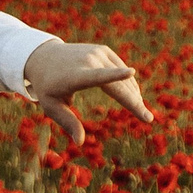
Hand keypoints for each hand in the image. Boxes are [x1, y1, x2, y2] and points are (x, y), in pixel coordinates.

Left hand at [24, 39, 151, 145]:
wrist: (44, 57)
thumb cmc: (47, 86)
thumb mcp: (51, 106)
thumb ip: (67, 122)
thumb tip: (79, 142)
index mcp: (76, 76)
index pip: (97, 76)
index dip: (114, 75)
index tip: (131, 72)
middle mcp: (88, 61)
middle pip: (118, 84)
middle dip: (134, 102)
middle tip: (148, 119)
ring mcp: (97, 53)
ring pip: (122, 77)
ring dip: (133, 94)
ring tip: (140, 111)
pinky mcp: (103, 50)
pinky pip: (120, 68)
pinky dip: (127, 82)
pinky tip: (133, 95)